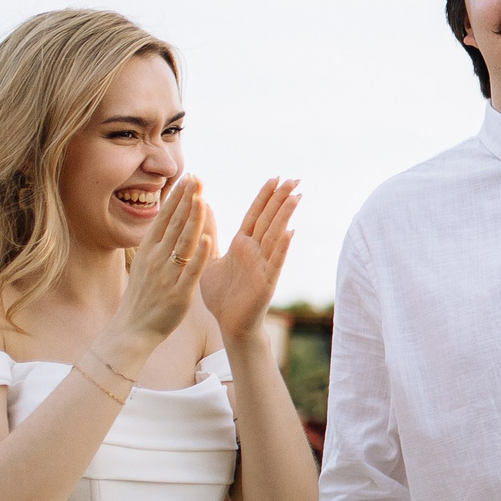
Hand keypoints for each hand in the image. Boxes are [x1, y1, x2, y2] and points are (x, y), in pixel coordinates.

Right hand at [113, 176, 209, 346]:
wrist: (132, 330)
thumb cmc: (142, 297)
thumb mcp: (146, 264)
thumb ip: (157, 244)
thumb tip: (165, 223)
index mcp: (149, 250)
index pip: (165, 217)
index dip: (177, 197)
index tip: (188, 177)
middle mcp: (156, 258)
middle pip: (174, 224)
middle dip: (187, 199)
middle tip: (198, 177)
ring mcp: (167, 275)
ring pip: (183, 242)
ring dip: (194, 219)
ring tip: (203, 198)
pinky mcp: (179, 293)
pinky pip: (191, 271)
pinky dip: (199, 255)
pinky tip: (208, 239)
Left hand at [198, 179, 301, 350]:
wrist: (228, 323)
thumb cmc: (221, 294)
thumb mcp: (210, 257)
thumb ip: (210, 232)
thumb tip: (204, 205)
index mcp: (241, 244)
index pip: (255, 214)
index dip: (265, 196)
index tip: (275, 178)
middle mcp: (255, 251)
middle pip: (269, 219)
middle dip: (281, 199)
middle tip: (295, 178)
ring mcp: (263, 265)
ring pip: (275, 235)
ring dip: (285, 216)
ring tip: (296, 196)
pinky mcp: (266, 282)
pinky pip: (275, 262)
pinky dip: (282, 247)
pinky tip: (290, 232)